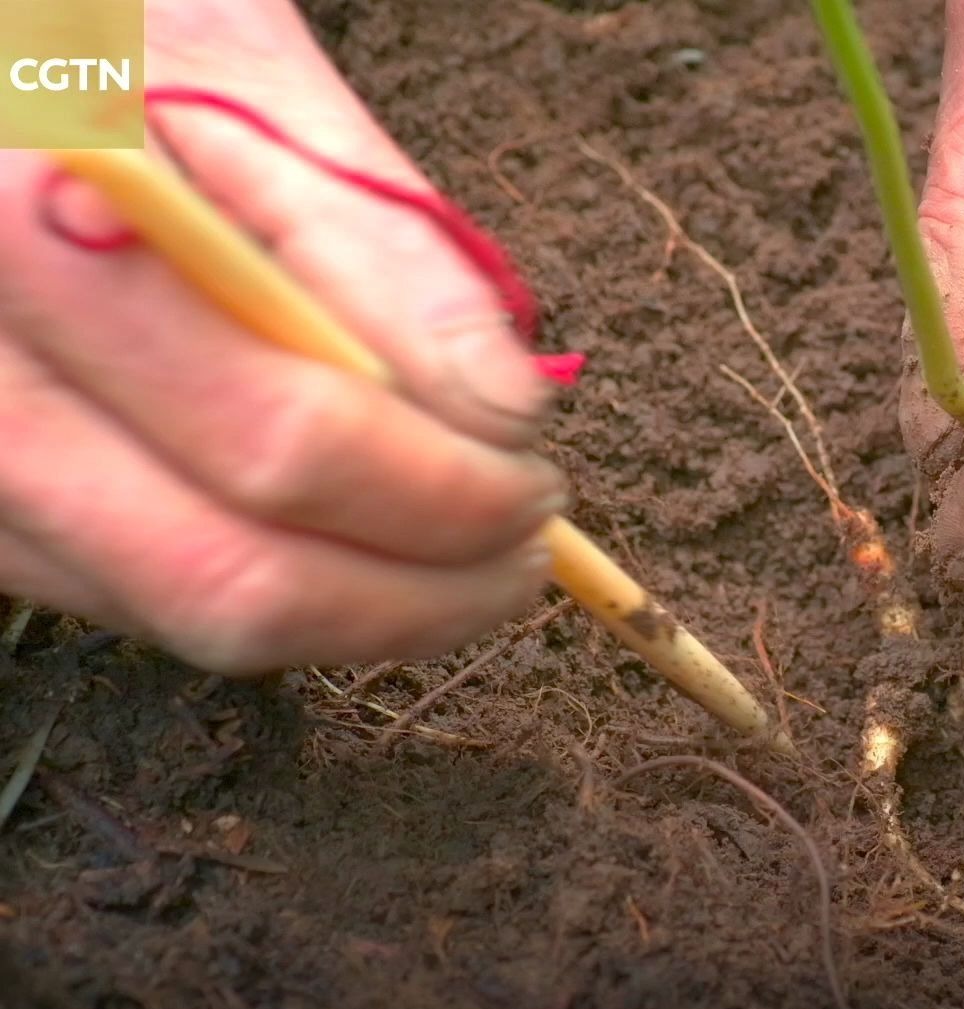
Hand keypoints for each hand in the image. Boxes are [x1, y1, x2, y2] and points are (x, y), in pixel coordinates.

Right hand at [0, 0, 561, 672]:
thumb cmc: (118, 44)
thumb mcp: (251, 83)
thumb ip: (380, 245)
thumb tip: (506, 409)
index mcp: (29, 237)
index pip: (282, 438)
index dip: (440, 490)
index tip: (535, 470)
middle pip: (236, 574)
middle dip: (423, 588)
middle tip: (525, 545)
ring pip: (196, 618)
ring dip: (369, 612)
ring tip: (466, 547)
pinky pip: (156, 605)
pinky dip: (292, 592)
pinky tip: (354, 532)